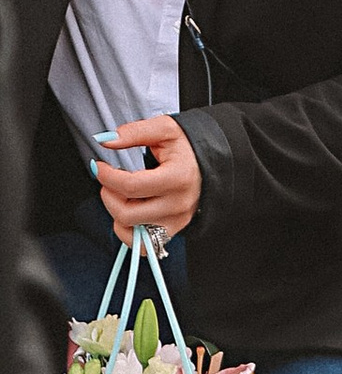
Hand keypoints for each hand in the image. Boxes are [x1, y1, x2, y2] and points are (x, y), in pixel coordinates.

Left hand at [94, 116, 199, 238]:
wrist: (211, 164)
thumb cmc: (187, 148)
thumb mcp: (165, 129)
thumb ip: (134, 132)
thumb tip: (105, 140)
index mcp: (179, 177)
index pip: (130, 186)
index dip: (106, 176)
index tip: (99, 166)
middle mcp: (179, 204)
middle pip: (126, 213)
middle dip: (109, 194)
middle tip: (110, 180)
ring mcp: (176, 221)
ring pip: (129, 229)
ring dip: (116, 211)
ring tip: (123, 194)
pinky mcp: (172, 231)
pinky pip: (139, 244)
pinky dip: (126, 231)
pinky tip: (130, 210)